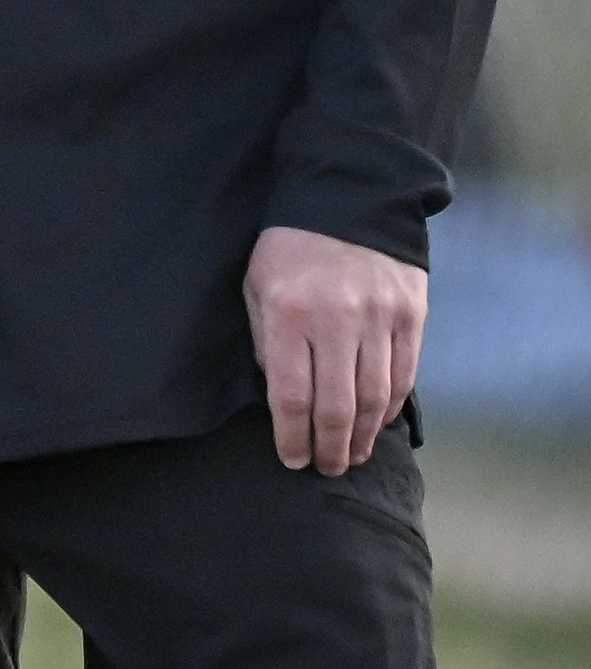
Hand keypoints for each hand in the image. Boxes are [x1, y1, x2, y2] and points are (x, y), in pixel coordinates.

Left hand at [244, 224, 425, 474]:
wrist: (347, 199)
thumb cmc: (288, 249)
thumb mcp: (257, 287)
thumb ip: (267, 342)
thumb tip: (282, 396)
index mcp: (289, 313)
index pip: (292, 395)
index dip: (292, 436)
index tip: (291, 460)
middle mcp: (337, 319)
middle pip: (338, 405)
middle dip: (330, 447)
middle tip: (326, 470)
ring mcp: (379, 318)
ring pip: (375, 397)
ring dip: (363, 436)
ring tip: (353, 456)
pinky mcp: (411, 315)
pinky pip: (403, 374)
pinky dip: (391, 406)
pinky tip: (378, 423)